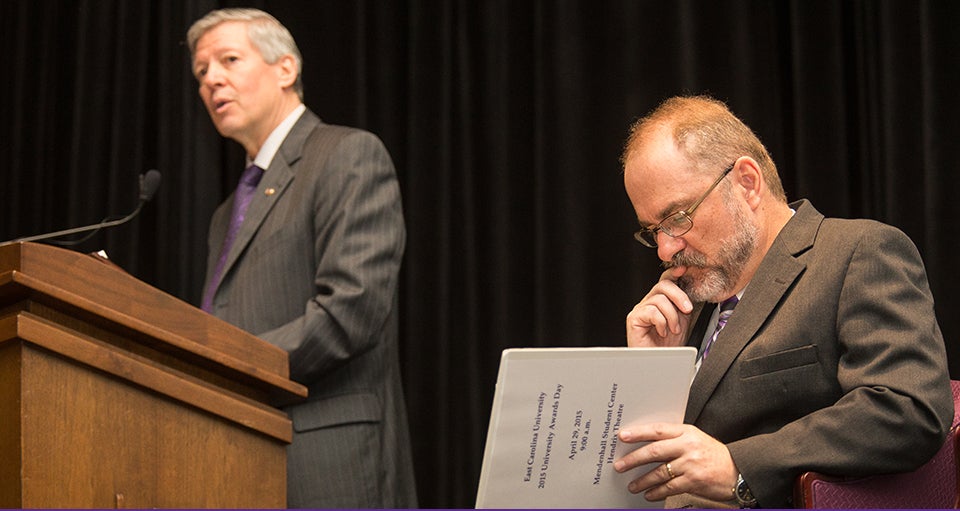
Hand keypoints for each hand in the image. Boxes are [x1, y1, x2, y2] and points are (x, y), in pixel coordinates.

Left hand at [613, 423, 737, 501]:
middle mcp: (688, 446)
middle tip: (620, 465)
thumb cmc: (714, 455)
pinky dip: (656, 492)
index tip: (623, 436)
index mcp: (687, 433)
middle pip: (654, 451)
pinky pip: (669, 487)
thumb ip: (675, 439)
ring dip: (642, 480)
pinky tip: (649, 494)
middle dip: (633, 459)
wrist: (738, 471)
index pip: (658, 430)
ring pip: (659, 472)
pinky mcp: (694, 481)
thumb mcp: (696, 439)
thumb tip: (647, 444)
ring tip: (632, 485)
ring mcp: (691, 464)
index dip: (638, 433)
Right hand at [626, 267, 693, 346]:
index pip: (665, 280)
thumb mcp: (683, 319)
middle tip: (687, 309)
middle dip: (679, 295)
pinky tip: (662, 332)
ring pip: (659, 299)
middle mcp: (648, 303)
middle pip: (663, 285)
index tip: (684, 269)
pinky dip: (662, 322)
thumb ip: (685, 303)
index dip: (674, 273)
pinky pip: (651, 311)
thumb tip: (693, 287)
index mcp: (660, 301)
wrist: (661, 364)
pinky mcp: (633, 319)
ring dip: (672, 316)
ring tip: (674, 329)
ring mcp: (640, 310)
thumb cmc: (670, 346)